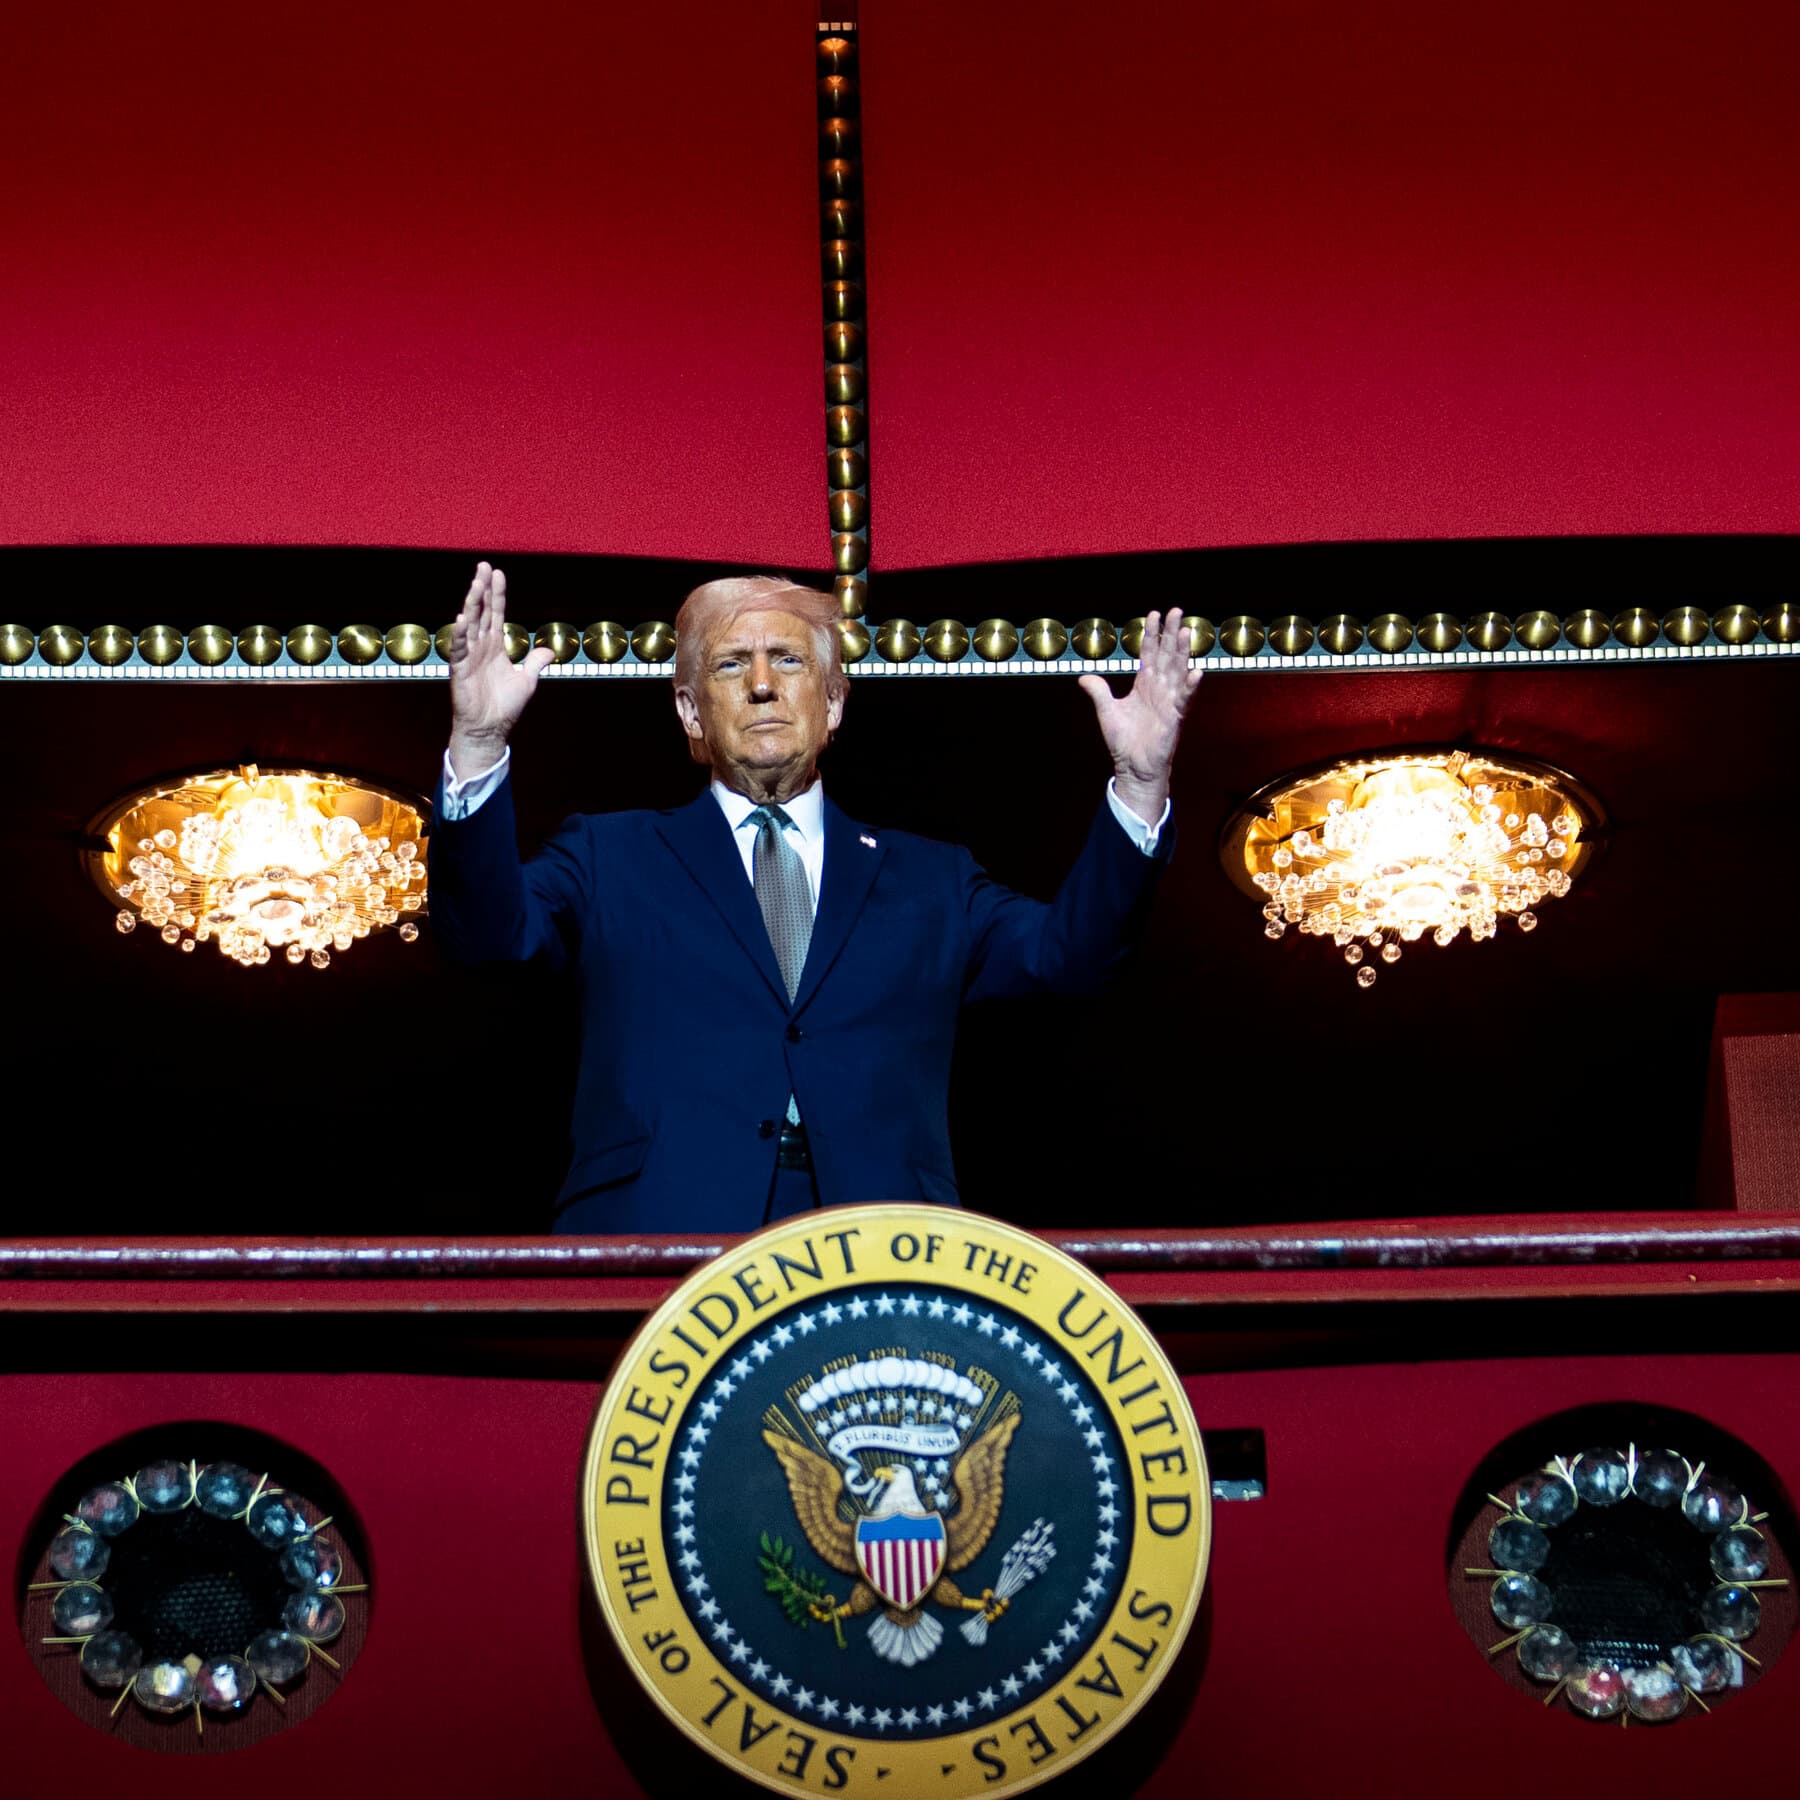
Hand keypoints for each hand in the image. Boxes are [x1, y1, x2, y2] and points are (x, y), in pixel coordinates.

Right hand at [446, 562, 555, 779]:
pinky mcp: (460, 670)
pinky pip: (459, 649)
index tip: (498, 573)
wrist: (490, 729)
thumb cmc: (504, 706)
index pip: (495, 614)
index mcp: (495, 647)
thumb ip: (536, 663)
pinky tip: (461, 619)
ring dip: (471, 604)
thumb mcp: (527, 680)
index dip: (497, 594)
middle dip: (482, 590)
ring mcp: (469, 657)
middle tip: (483, 567)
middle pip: (480, 612)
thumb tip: (548, 651)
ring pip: (469, 625)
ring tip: (475, 585)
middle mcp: (480, 647)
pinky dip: (459, 635)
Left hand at [1077, 610, 1202, 822]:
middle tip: (1177, 611)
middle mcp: (1159, 689)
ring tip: (1186, 632)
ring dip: (1183, 652)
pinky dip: (1190, 686)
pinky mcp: (1174, 718)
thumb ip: (1099, 691)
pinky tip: (1196, 672)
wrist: (1132, 767)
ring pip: (1178, 671)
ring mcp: (1168, 701)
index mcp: (1144, 685)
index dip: (1151, 634)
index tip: (1154, 614)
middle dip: (1171, 633)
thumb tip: (1083, 676)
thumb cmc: (1124, 741)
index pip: (1149, 653)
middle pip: (1167, 655)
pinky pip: (1184, 699)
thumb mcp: (1106, 711)